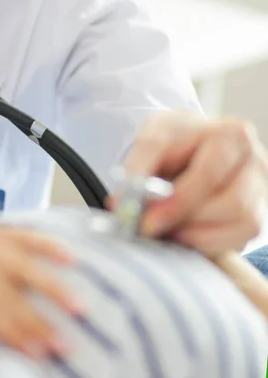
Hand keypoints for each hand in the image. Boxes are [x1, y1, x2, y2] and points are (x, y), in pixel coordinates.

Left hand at [0, 225, 81, 360]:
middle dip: (38, 314)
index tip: (40, 352)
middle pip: (7, 283)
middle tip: (67, 340)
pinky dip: (42, 243)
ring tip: (80, 303)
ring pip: (18, 258)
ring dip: (51, 282)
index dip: (14, 329)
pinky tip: (67, 254)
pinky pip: (15, 234)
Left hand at [121, 111, 267, 254]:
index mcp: (232, 134)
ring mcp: (260, 190)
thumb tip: (123, 204)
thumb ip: (137, 168)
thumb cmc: (174, 140)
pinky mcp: (256, 216)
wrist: (188, 145)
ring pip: (239, 223)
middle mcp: (254, 162)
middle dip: (185, 220)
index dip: (177, 202)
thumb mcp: (151, 139)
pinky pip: (239, 240)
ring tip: (164, 227)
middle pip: (230, 203)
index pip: (207, 174)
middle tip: (150, 228)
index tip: (147, 221)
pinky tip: (182, 234)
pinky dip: (207, 243)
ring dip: (196, 233)